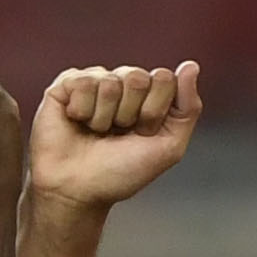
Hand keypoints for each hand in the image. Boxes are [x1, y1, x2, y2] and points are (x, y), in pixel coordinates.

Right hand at [29, 63, 202, 214]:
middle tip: (116, 135)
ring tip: (94, 133)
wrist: (77, 192)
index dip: (154, 111)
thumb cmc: (121, 173)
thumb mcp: (168, 148)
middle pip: (138, 77)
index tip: (142, 135)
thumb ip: (188, 108)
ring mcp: (94, 82)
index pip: (164, 79)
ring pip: (110, 82)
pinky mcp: (66, 85)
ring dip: (104, 118)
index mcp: (149, 96)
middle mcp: (122, 84)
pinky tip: (76, 122)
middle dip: (129, 114)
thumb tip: (191, 65)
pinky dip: (81, 110)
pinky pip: (83, 82)